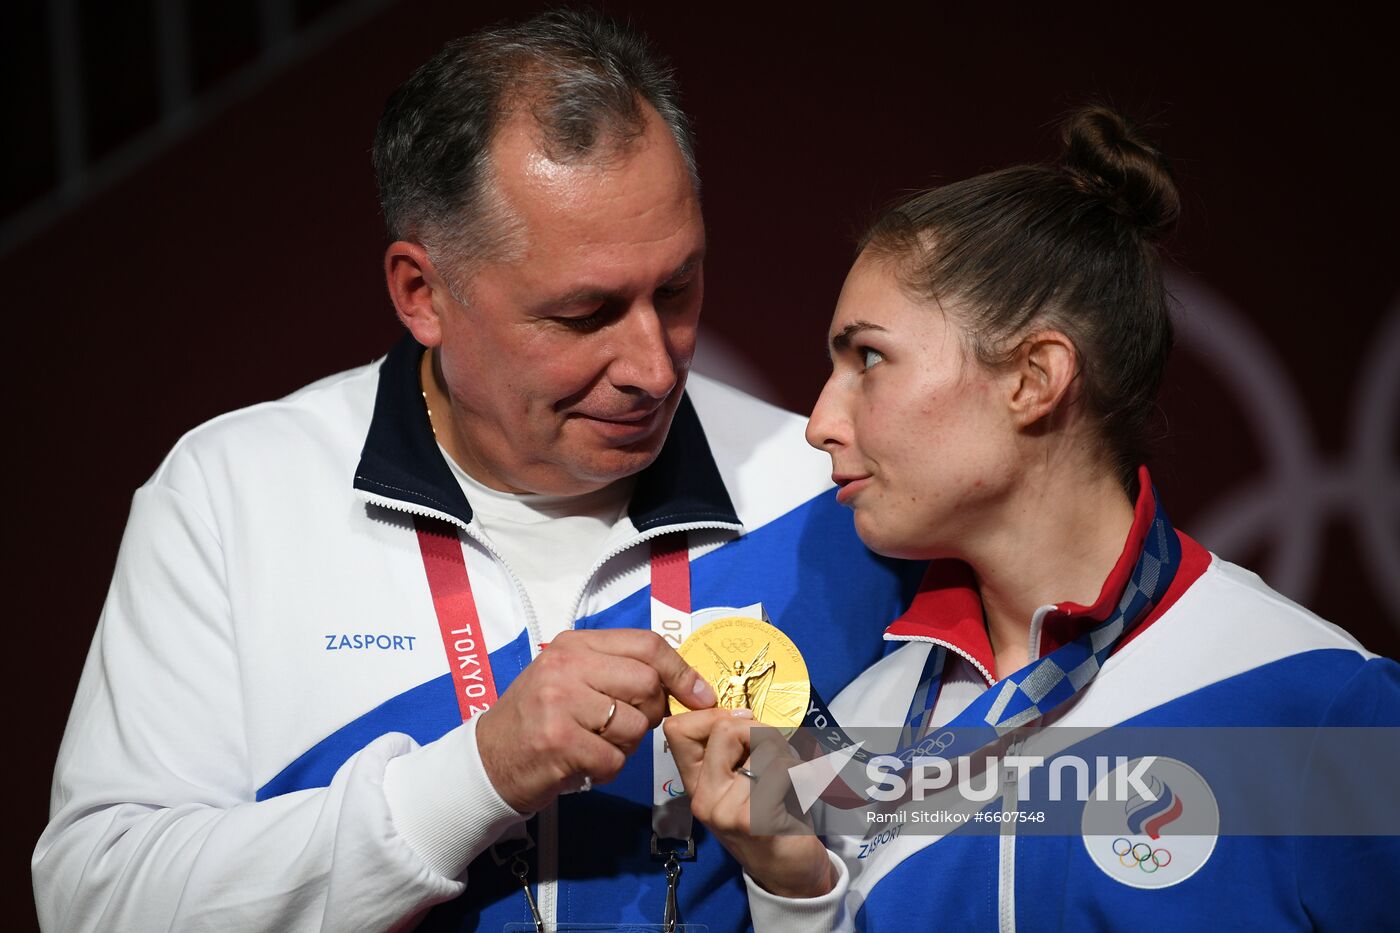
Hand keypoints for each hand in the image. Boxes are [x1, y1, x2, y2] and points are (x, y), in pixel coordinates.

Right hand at [476, 629, 716, 812]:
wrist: (487, 759)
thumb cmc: (538, 719)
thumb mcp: (570, 678)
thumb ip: (617, 671)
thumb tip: (684, 683)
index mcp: (574, 645)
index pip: (646, 645)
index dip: (681, 671)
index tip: (700, 695)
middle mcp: (565, 666)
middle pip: (647, 684)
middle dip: (650, 712)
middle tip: (627, 727)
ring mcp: (560, 703)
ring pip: (635, 725)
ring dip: (626, 745)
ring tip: (596, 745)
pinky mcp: (558, 742)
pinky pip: (615, 759)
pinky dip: (607, 769)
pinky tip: (584, 764)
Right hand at [664, 709, 835, 898]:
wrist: (791, 874)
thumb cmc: (773, 818)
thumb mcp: (744, 781)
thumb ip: (735, 749)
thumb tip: (740, 714)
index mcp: (697, 783)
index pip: (678, 729)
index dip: (712, 715)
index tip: (741, 726)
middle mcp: (703, 796)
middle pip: (723, 727)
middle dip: (759, 730)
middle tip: (776, 754)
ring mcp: (724, 810)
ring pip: (761, 746)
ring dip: (786, 754)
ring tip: (791, 778)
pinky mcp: (752, 819)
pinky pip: (781, 769)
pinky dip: (801, 773)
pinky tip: (801, 792)